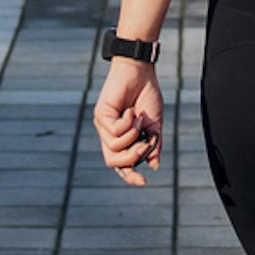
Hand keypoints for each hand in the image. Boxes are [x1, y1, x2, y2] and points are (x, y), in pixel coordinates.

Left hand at [95, 57, 162, 183]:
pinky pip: (114, 132)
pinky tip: (132, 111)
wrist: (141, 72)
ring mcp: (103, 125)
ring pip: (114, 148)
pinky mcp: (100, 114)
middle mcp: (108, 135)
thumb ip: (153, 145)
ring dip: (132, 136)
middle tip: (144, 143)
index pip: (120, 165)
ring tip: (139, 120)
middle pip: (113, 162)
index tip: (143, 182)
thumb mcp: (154, 125)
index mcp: (121, 139)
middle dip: (132, 157)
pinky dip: (128, 124)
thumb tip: (154, 165)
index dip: (129, 176)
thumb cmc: (146, 96)